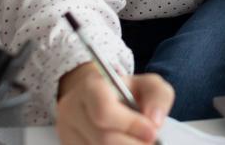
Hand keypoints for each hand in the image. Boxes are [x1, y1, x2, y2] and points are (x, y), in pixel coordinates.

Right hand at [56, 63, 173, 144]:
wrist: (100, 99)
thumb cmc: (126, 93)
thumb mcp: (147, 85)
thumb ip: (158, 97)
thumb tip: (154, 122)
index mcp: (90, 87)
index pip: (104, 111)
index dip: (130, 125)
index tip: (152, 132)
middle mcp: (72, 109)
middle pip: (103, 139)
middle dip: (132, 144)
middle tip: (149, 143)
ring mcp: (66, 131)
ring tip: (136, 142)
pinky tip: (123, 144)